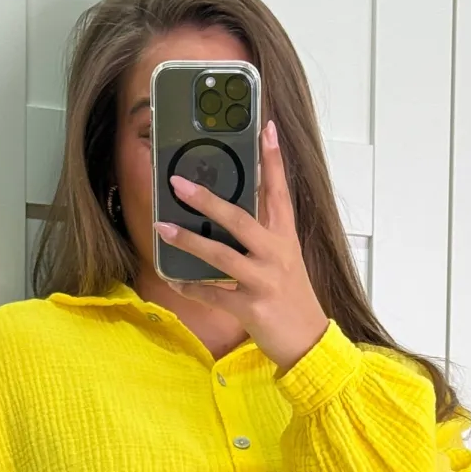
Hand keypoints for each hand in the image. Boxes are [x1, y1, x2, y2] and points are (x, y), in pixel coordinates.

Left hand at [153, 120, 329, 375]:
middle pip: (240, 220)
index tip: (266, 128)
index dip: (274, 160)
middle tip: (179, 183)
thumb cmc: (292, 299)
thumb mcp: (285, 261)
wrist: (308, 343)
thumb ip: (263, 236)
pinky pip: (212, 294)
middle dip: (207, 200)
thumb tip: (230, 215)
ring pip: (220, 256)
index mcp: (285, 239)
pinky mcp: (251, 308)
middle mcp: (275, 256)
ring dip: (188, 241)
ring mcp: (263, 282)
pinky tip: (175, 281)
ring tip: (162, 227)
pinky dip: (191, 288)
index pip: (280, 193)